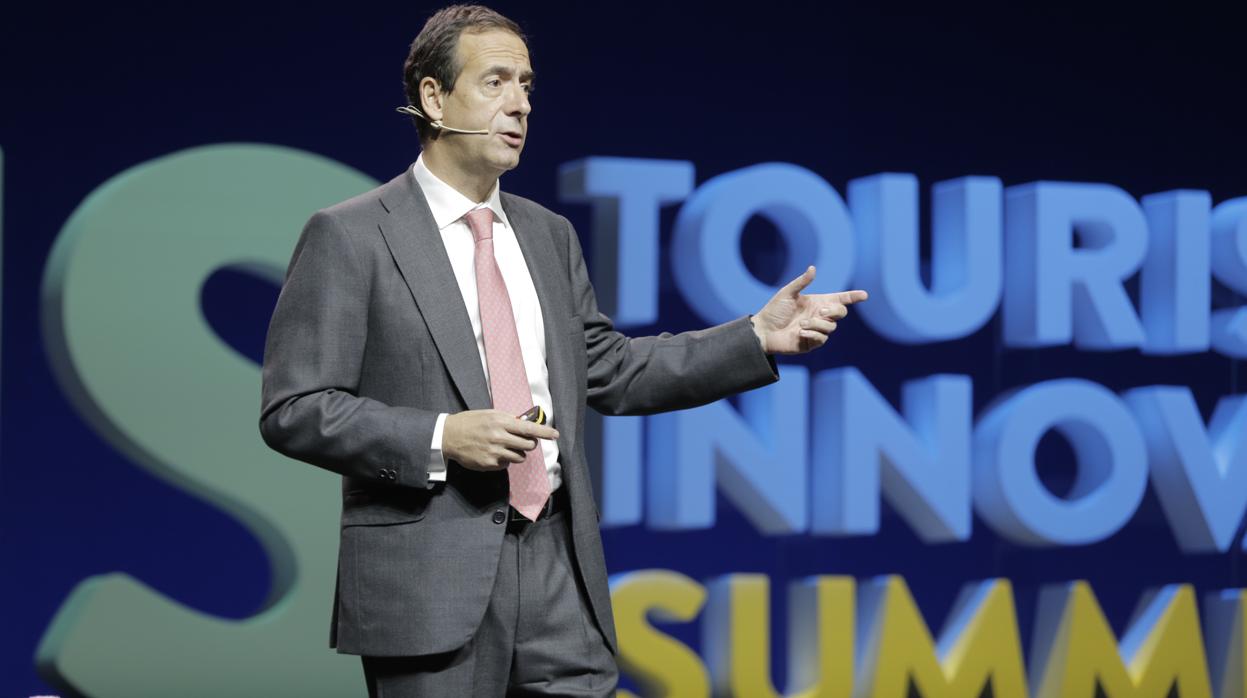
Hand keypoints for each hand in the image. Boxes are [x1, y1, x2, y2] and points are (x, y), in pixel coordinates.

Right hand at [442, 409, 559, 470]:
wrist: (449, 435)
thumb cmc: (471, 422)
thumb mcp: (490, 414)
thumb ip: (509, 419)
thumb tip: (526, 423)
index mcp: (501, 422)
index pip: (529, 428)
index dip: (544, 432)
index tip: (555, 435)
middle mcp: (500, 437)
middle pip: (528, 445)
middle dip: (530, 444)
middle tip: (523, 441)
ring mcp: (495, 452)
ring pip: (520, 457)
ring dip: (518, 453)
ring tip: (506, 447)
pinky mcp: (490, 464)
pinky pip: (507, 464)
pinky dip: (505, 460)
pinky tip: (494, 453)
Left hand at [751, 266, 867, 354]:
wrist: (763, 330)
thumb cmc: (774, 310)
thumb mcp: (787, 293)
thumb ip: (801, 282)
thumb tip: (813, 268)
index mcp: (817, 302)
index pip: (840, 299)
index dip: (852, 297)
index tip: (864, 295)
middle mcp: (820, 316)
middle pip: (841, 313)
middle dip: (835, 311)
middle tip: (821, 311)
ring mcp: (817, 330)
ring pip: (831, 327)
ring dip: (818, 323)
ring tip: (802, 324)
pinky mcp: (812, 343)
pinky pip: (821, 338)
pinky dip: (812, 334)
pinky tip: (800, 332)